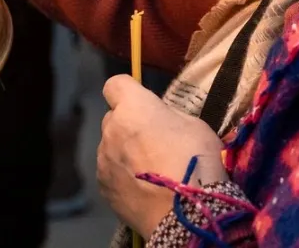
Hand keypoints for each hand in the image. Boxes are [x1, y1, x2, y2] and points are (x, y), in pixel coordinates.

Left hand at [97, 75, 228, 236]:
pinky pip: (111, 173)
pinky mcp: (103, 187)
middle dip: (129, 125)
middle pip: (113, 118)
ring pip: (111, 147)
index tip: (143, 104)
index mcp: (133, 107)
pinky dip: (122, 176)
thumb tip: (158, 120)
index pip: (115, 84)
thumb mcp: (194, 125)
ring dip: (125, 152)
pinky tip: (143, 189)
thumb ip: (168, 116)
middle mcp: (111, 130)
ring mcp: (104, 160)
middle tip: (154, 142)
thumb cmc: (195, 162)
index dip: (128, 92)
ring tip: (150, 171)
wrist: (186, 213)